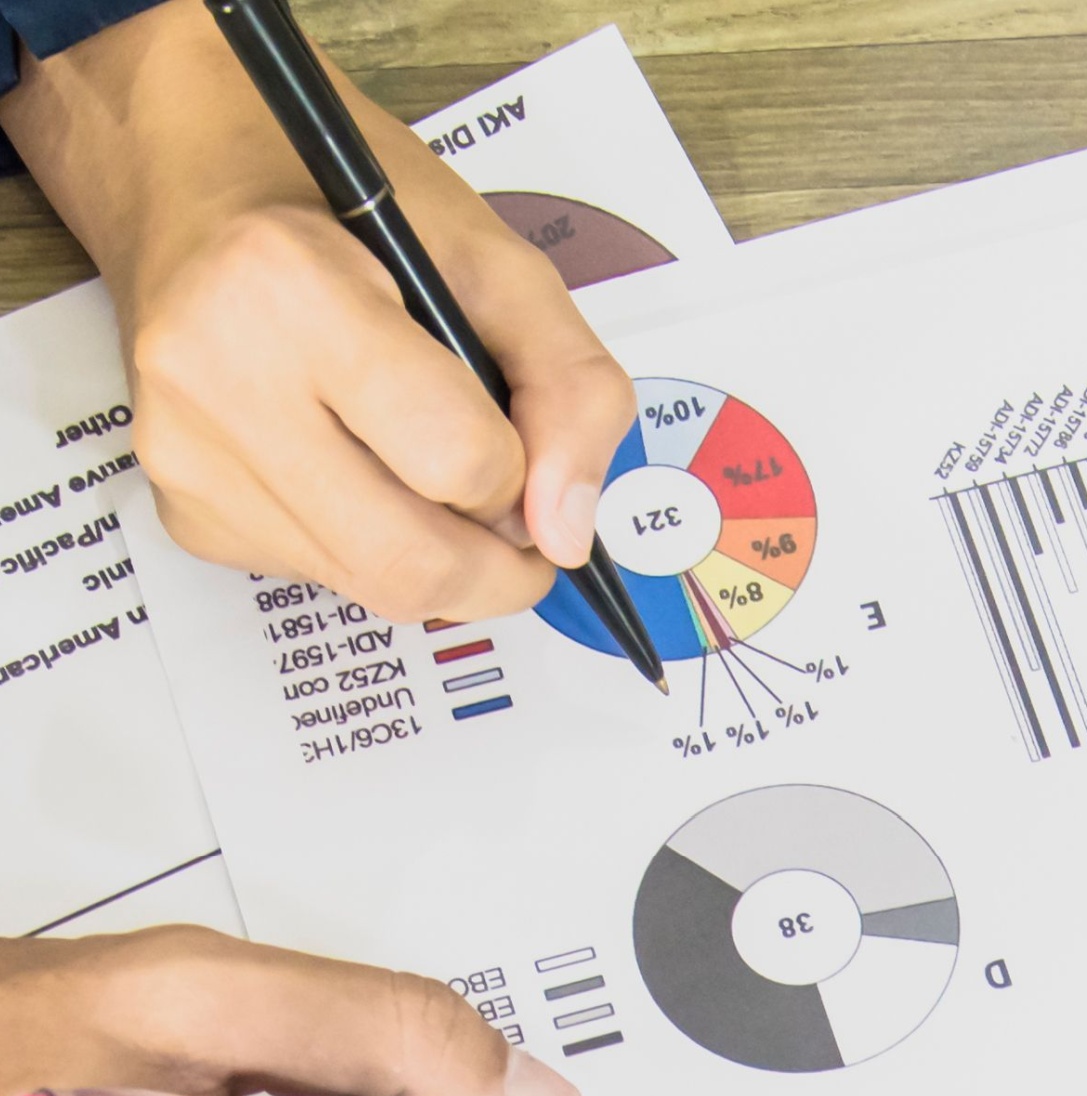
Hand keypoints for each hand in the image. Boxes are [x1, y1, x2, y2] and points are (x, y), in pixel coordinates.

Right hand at [0, 0, 634, 621]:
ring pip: (371, 588)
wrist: (193, 184)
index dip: (523, 470)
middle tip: (520, 515)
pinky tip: (360, 463)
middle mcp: (216, 380)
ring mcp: (186, 456)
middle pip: (411, 563)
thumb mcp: (496, 260)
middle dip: (501, 564)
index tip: (521, 438)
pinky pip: (320, 576)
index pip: (460, 462)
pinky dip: (373, 546)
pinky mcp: (184, 509)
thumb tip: (568, 533)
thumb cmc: (346, 209)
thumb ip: (570, 386)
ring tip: (437, 471)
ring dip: (442, 558)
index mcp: (290, 290)